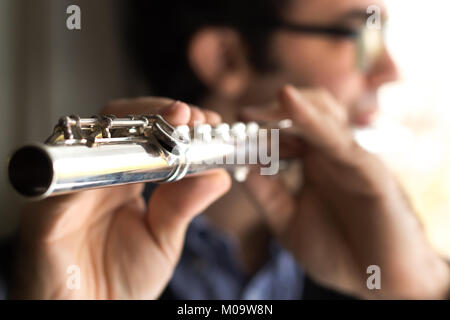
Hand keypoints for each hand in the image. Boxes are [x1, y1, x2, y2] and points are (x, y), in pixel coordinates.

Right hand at [11, 99, 230, 298]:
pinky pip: (64, 182)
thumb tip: (218, 174)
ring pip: (90, 140)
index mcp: (119, 181)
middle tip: (189, 116)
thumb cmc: (120, 283)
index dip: (173, 123)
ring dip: (132, 128)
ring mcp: (67, 191)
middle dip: (155, 114)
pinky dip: (96, 165)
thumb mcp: (163, 239)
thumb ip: (186, 205)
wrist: (88, 318)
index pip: (142, 136)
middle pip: (116, 126)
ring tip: (172, 124)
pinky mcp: (44, 216)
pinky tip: (131, 157)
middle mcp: (92, 178)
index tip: (208, 121)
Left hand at [241, 85, 449, 298]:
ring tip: (257, 113)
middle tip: (242, 117)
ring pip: (322, 114)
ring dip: (288, 108)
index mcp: (312, 164)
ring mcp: (350, 158)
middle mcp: (331, 155)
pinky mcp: (368, 169)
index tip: (231, 125)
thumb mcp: (288, 223)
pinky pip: (337, 139)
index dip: (258, 124)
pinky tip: (288, 102)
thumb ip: (266, 195)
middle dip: (271, 112)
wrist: (380, 280)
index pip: (284, 131)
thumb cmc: (338, 252)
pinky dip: (312, 119)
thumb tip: (241, 167)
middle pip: (303, 113)